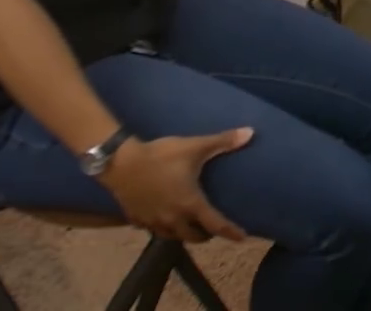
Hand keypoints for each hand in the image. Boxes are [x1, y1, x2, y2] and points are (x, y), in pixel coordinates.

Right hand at [99, 131, 252, 241]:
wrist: (120, 162)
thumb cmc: (161, 156)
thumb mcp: (194, 147)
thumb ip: (222, 142)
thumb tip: (251, 133)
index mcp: (191, 204)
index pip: (216, 224)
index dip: (231, 232)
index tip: (242, 237)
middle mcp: (173, 219)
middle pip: (193, 237)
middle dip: (205, 235)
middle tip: (211, 228)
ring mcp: (152, 221)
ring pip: (171, 236)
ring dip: (182, 234)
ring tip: (188, 226)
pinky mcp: (135, 218)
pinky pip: (150, 229)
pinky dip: (159, 227)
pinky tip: (160, 220)